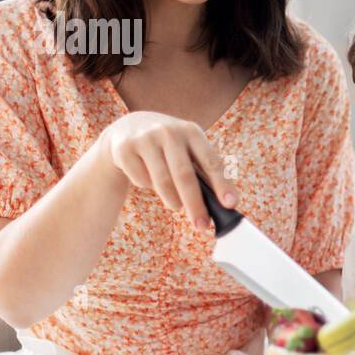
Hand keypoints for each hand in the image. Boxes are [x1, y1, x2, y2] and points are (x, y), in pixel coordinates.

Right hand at [100, 111, 237, 229]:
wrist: (128, 128)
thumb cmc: (169, 146)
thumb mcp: (188, 149)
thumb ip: (205, 172)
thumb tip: (227, 203)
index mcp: (192, 131)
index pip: (211, 161)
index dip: (222, 184)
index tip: (230, 204)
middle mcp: (169, 131)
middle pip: (184, 175)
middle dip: (195, 204)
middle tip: (202, 226)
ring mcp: (145, 138)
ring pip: (161, 181)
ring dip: (172, 200)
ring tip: (176, 206)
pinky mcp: (124, 149)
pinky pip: (140, 180)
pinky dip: (146, 185)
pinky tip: (147, 177)